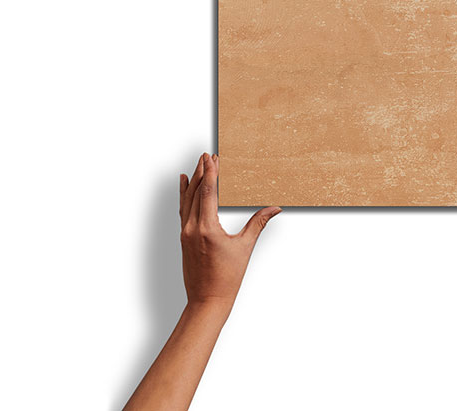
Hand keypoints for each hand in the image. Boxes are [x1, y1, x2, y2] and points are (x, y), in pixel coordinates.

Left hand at [180, 153, 281, 309]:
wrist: (207, 301)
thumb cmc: (226, 279)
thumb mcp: (245, 248)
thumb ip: (258, 223)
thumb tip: (274, 207)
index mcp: (207, 229)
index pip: (208, 193)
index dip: (210, 173)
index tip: (213, 158)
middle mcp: (192, 228)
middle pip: (195, 192)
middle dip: (201, 172)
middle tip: (207, 155)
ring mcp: (185, 233)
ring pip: (187, 199)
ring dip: (192, 180)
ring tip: (198, 164)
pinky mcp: (183, 238)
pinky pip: (182, 210)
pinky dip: (183, 195)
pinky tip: (183, 184)